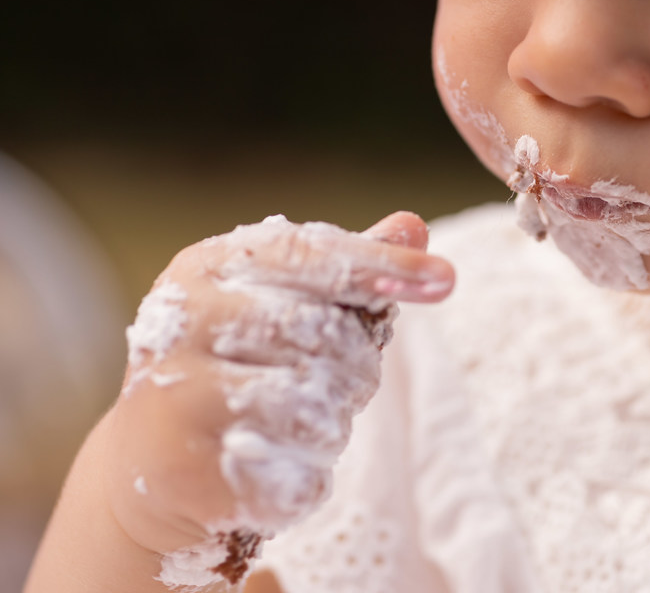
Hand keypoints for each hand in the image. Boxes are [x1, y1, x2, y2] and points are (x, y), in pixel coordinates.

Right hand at [105, 211, 452, 587]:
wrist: (153, 461)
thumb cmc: (241, 366)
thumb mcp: (287, 303)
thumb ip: (350, 267)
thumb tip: (414, 224)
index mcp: (206, 267)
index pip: (309, 254)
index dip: (382, 265)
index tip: (447, 278)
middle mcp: (181, 323)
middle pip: (324, 334)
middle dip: (355, 366)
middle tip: (334, 381)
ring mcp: (175, 398)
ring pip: (314, 408)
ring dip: (332, 425)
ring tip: (299, 423)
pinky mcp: (186, 474)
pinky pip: (298, 474)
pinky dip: (309, 475)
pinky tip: (278, 464)